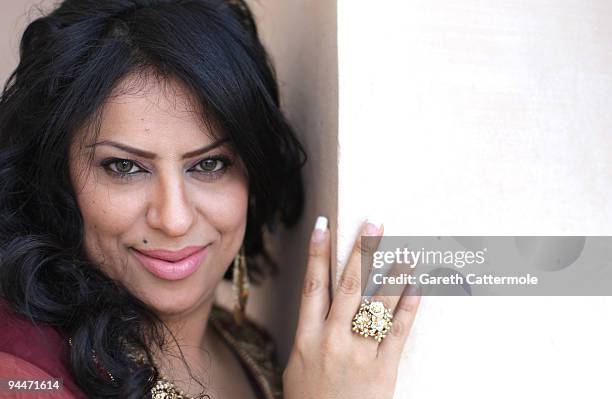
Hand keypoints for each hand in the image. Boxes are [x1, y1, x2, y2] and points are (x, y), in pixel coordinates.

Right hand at [283, 217, 420, 398]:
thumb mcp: (297, 365)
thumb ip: (309, 335)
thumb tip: (317, 305)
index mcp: (307, 339)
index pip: (313, 286)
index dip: (317, 253)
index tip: (323, 225)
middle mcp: (332, 340)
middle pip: (348, 286)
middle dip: (362, 252)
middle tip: (373, 224)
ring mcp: (359, 354)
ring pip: (377, 304)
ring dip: (392, 273)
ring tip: (404, 249)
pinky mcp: (383, 369)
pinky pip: (399, 332)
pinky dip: (409, 306)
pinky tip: (417, 286)